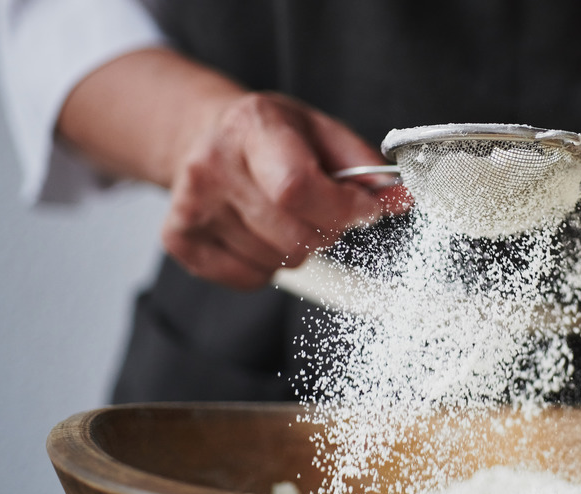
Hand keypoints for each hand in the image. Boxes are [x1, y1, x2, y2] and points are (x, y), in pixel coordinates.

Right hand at [163, 92, 407, 288]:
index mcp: (253, 127)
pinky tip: (259, 233)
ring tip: (283, 216)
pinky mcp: (179, 239)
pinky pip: (250, 278)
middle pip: (293, 233)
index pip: (298, 188)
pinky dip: (268, 266)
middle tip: (322, 212)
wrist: (203, 136)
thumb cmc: (271, 135)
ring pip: (277, 260)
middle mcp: (213, 165)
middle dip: (326, 231)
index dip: (342, 209)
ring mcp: (190, 205)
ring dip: (297, 248)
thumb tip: (401, 199)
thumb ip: (364, 165)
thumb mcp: (321, 131)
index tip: (365, 211)